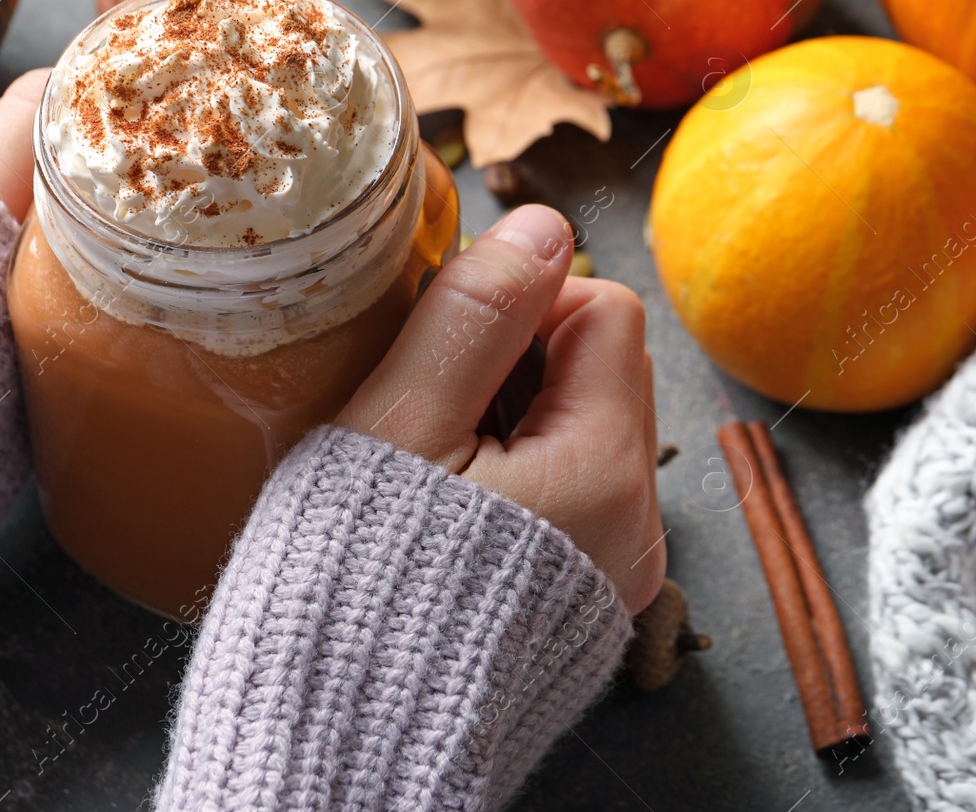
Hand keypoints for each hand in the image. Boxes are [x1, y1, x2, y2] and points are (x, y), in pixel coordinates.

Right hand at [337, 204, 665, 613]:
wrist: (342, 750)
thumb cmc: (352, 590)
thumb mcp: (399, 431)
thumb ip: (474, 318)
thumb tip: (543, 225)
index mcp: (602, 470)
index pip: (603, 309)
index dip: (521, 301)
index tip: (442, 342)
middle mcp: (634, 525)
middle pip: (599, 369)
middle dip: (515, 358)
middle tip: (425, 405)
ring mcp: (612, 572)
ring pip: (580, 431)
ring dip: (510, 417)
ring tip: (428, 465)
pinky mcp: (578, 604)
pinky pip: (567, 497)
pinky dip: (513, 477)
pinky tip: (445, 510)